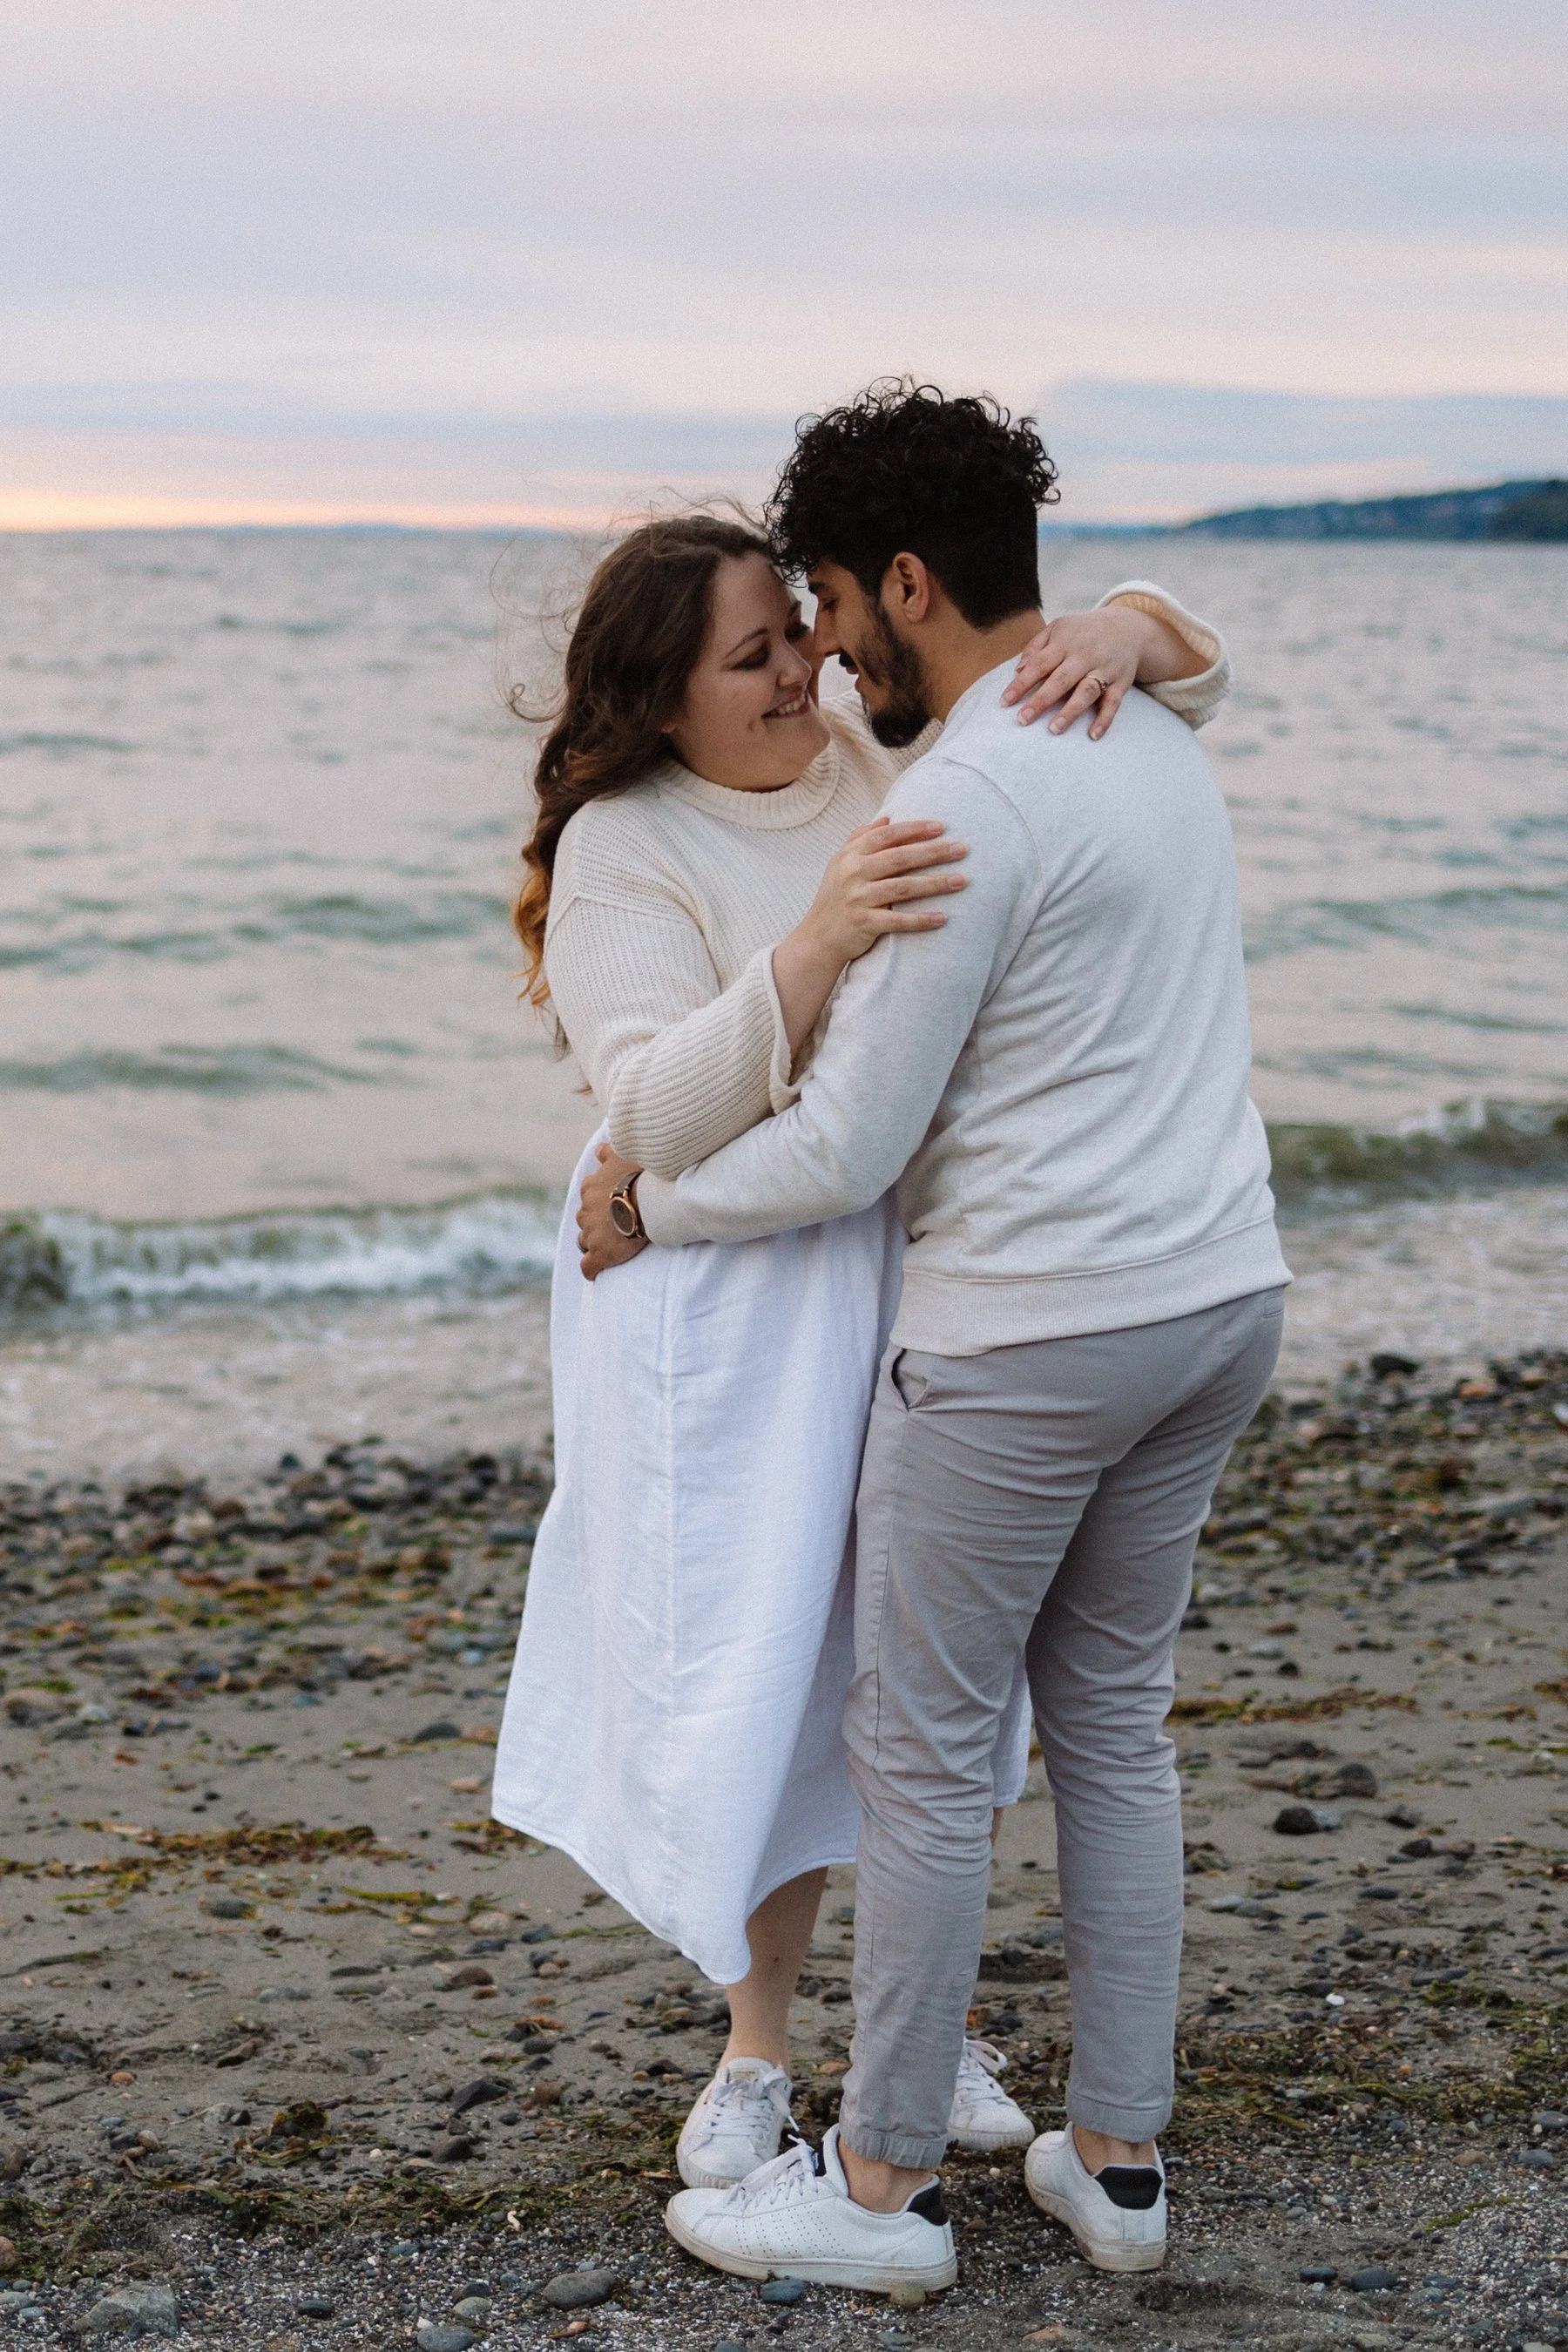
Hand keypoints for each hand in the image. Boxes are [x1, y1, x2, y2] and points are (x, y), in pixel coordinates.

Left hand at [576, 1142, 648, 1280]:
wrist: (648, 1200)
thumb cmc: (640, 1175)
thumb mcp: (622, 1155)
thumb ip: (608, 1152)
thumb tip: (598, 1149)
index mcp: (590, 1187)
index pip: (588, 1194)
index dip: (600, 1201)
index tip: (613, 1203)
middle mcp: (586, 1210)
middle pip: (585, 1218)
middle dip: (596, 1221)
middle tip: (617, 1224)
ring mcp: (591, 1233)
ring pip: (584, 1240)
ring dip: (594, 1242)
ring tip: (611, 1244)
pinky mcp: (599, 1254)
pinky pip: (588, 1267)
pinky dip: (591, 1269)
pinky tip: (596, 1272)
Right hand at [799, 817, 968, 969]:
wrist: (818, 937)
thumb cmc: (837, 897)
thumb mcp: (841, 864)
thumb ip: (861, 839)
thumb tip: (887, 817)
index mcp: (850, 855)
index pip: (886, 835)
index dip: (915, 829)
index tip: (942, 826)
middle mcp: (853, 874)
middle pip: (900, 858)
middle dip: (933, 852)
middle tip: (963, 849)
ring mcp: (858, 899)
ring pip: (903, 888)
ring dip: (935, 884)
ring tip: (962, 881)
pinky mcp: (863, 924)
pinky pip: (897, 921)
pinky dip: (921, 920)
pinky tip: (943, 918)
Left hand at [1002, 606, 1160, 737]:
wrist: (1128, 629)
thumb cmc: (1083, 633)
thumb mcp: (1058, 629)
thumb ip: (1036, 647)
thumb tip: (1017, 670)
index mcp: (1065, 642)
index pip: (1040, 663)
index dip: (1022, 683)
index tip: (1005, 701)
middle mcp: (1085, 655)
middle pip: (1061, 679)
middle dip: (1041, 700)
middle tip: (1023, 720)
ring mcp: (1104, 669)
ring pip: (1087, 691)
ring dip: (1070, 711)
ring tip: (1053, 729)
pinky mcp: (1121, 682)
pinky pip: (1113, 703)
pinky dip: (1104, 719)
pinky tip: (1093, 735)